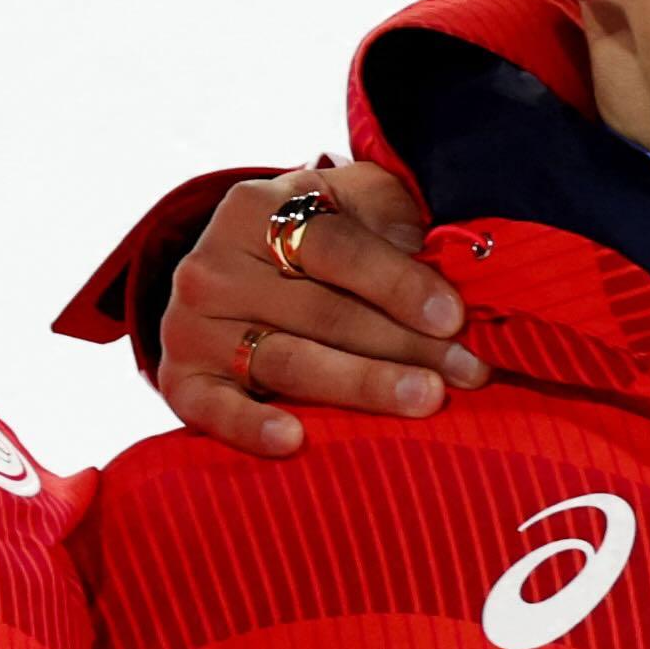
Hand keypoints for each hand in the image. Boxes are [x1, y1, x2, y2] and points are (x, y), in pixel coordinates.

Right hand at [149, 158, 480, 457]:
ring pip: (288, 361)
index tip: (453, 318)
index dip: (398, 282)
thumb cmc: (320, 240)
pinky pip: (215, 409)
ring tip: (425, 400)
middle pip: (321, 311)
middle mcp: (213, 264)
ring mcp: (190, 325)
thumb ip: (397, 225)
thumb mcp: (355, 207)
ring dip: (362, 384)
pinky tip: (295, 441)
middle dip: (405, 344)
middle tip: (469, 372)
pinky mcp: (180, 380)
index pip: (336, 247)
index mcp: (257, 208)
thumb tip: (457, 268)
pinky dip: (251, 427)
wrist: (238, 274)